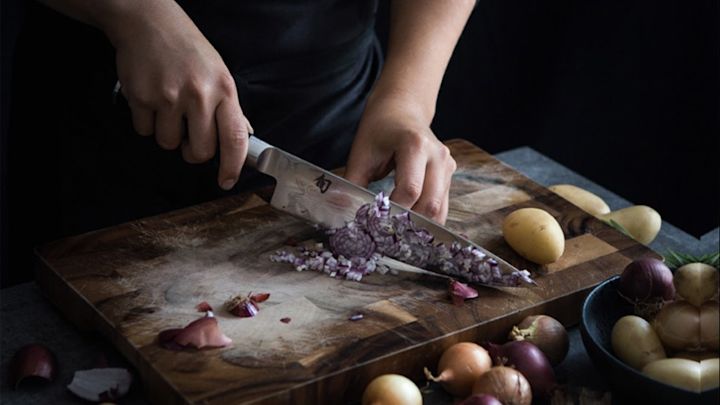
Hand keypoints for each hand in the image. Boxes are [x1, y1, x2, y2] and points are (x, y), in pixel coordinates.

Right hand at [107, 1, 248, 189]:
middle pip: (200, 151)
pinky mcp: (141, 97)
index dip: (232, 167)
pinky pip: (144, 131)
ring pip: (169, 144)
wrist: (149, 23)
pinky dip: (146, 122)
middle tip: (190, 135)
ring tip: (168, 107)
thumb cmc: (187, 49)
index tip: (227, 181)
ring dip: (168, 134)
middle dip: (193, 151)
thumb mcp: (219, 73)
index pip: (235, 139)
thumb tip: (245, 134)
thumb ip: (230, 107)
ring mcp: (169, 97)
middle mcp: (199, 95)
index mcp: (224, 90)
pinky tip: (151, 99)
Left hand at [344, 91, 456, 222]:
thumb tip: (342, 209)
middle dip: (408, 223)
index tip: (375, 221)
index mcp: (416, 146)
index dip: (393, 211)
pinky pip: (442, 205)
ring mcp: (447, 166)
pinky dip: (426, 218)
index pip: (410, 190)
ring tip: (396, 230)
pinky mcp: (449, 174)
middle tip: (386, 232)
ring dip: (419, 224)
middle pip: (430, 204)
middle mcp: (438, 156)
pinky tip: (408, 222)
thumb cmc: (379, 129)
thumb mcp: (360, 154)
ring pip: (440, 209)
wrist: (401, 109)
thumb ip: (352, 183)